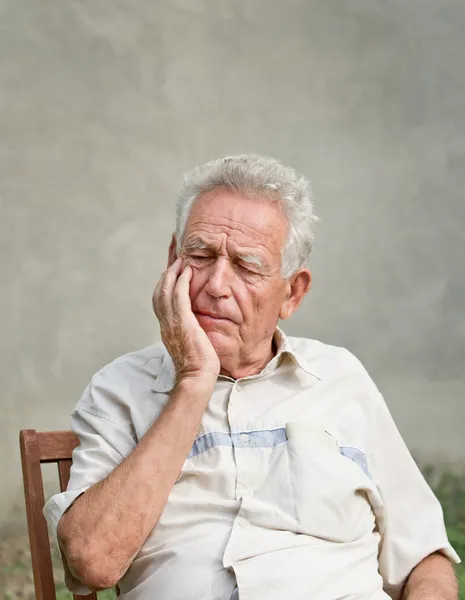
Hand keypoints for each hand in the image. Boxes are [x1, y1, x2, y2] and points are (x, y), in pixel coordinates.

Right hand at [153, 258, 219, 383]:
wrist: (197, 379)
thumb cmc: (199, 366)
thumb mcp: (191, 343)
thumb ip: (190, 330)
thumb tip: (197, 323)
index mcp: (167, 327)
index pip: (161, 299)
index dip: (164, 282)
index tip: (171, 268)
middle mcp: (165, 323)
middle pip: (159, 290)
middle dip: (166, 271)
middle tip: (174, 256)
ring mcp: (172, 323)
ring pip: (165, 290)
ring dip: (172, 272)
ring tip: (180, 260)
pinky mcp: (183, 323)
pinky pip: (178, 297)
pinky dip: (181, 282)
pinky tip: (187, 271)